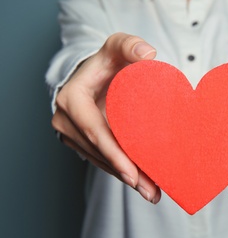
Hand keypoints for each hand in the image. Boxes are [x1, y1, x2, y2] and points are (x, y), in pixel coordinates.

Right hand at [51, 33, 161, 203]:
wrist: (96, 73)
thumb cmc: (107, 61)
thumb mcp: (117, 47)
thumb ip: (130, 46)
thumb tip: (149, 55)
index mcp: (72, 99)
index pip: (94, 131)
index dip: (114, 154)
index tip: (133, 173)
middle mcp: (66, 121)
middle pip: (99, 153)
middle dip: (125, 174)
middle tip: (151, 191)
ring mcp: (72, 134)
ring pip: (101, 161)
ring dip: (126, 178)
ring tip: (151, 192)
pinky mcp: (82, 142)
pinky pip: (102, 160)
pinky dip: (121, 172)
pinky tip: (142, 183)